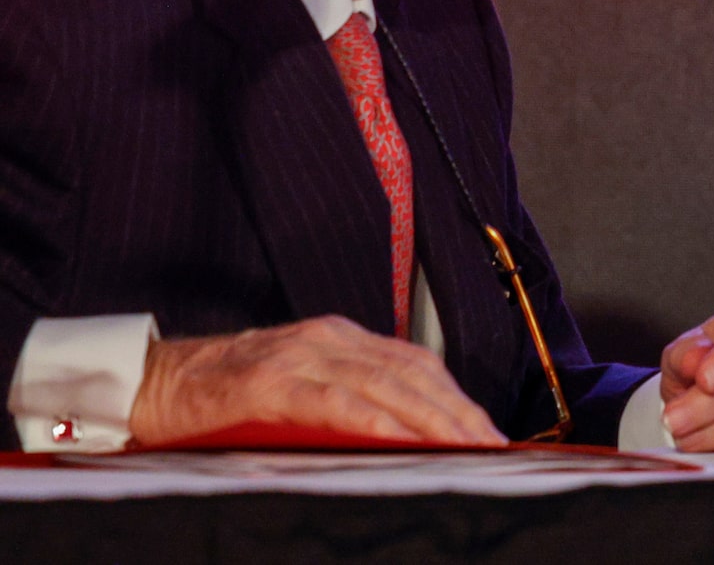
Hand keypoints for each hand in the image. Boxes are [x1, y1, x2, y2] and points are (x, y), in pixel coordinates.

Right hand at [129, 316, 504, 448]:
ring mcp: (298, 356)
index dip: (456, 396)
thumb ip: (345, 402)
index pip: (416, 365)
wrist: (150, 384)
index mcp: (341, 339)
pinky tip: (394, 436)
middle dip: (456, 410)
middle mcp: (328, 339)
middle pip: (410, 372)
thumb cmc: (224, 398)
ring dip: (427, 416)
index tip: (488, 429)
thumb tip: (402, 437)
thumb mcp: (298, 391)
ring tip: (461, 446)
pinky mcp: (265, 382)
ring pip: (381, 383)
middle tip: (491, 445)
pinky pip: (328, 399)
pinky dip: (367, 417)